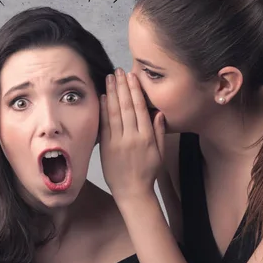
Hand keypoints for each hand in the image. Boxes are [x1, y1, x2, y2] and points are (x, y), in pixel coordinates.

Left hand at [99, 69, 165, 202]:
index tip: (132, 77)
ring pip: (114, 112)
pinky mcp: (106, 147)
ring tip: (110, 78)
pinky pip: (104, 125)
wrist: (132, 192)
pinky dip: (103, 109)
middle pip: (126, 106)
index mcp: (146, 137)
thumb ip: (159, 132)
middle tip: (119, 71)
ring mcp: (117, 142)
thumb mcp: (159, 153)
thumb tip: (158, 112)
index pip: (140, 108)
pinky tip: (103, 96)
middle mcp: (131, 137)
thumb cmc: (148, 173)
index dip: (135, 91)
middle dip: (122, 86)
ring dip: (112, 93)